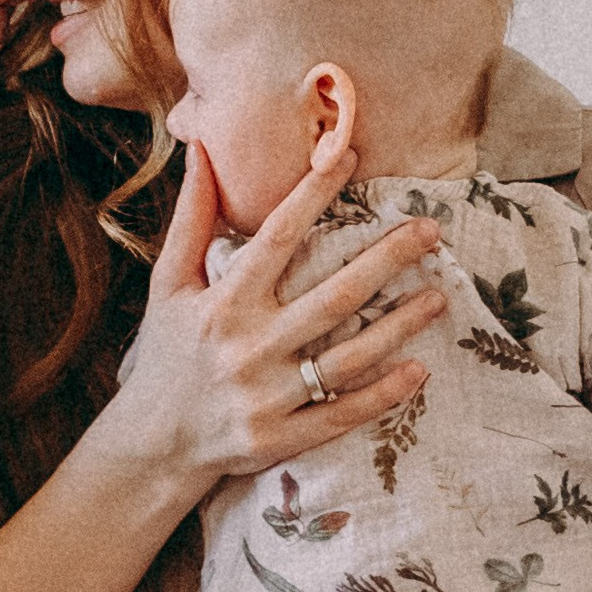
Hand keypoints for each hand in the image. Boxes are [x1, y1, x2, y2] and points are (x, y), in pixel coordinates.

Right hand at [109, 143, 445, 487]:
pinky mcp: (280, 438)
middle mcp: (248, 346)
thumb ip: (191, 218)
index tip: (350, 152)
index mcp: (224, 303)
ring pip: (348, 357)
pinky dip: (383, 396)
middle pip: (332, 296)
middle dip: (386, 259)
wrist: (152, 444)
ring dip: (399, 326)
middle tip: (430, 229)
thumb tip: (200, 148)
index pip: (278, 236)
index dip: (314, 192)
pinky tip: (420, 371)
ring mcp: (267, 396)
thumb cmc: (166, 354)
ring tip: (439, 296)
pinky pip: (341, 414)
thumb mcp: (168, 284)